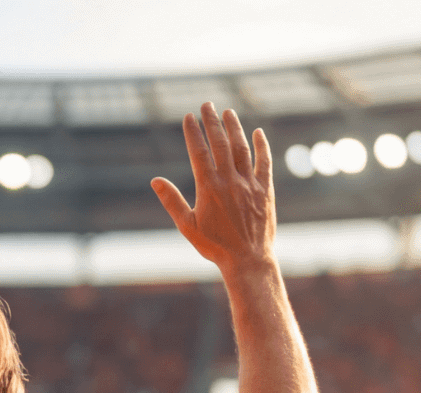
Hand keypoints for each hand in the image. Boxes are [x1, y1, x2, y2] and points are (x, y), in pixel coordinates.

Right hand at [152, 103, 274, 277]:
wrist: (247, 259)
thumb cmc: (214, 246)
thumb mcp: (187, 226)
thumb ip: (172, 201)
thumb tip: (155, 181)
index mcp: (209, 188)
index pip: (199, 152)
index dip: (193, 132)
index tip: (189, 116)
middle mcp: (230, 180)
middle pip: (220, 143)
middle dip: (212, 121)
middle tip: (207, 104)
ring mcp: (250, 183)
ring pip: (242, 148)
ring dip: (234, 128)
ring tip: (228, 113)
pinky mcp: (265, 189)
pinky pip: (265, 162)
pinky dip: (261, 146)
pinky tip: (257, 133)